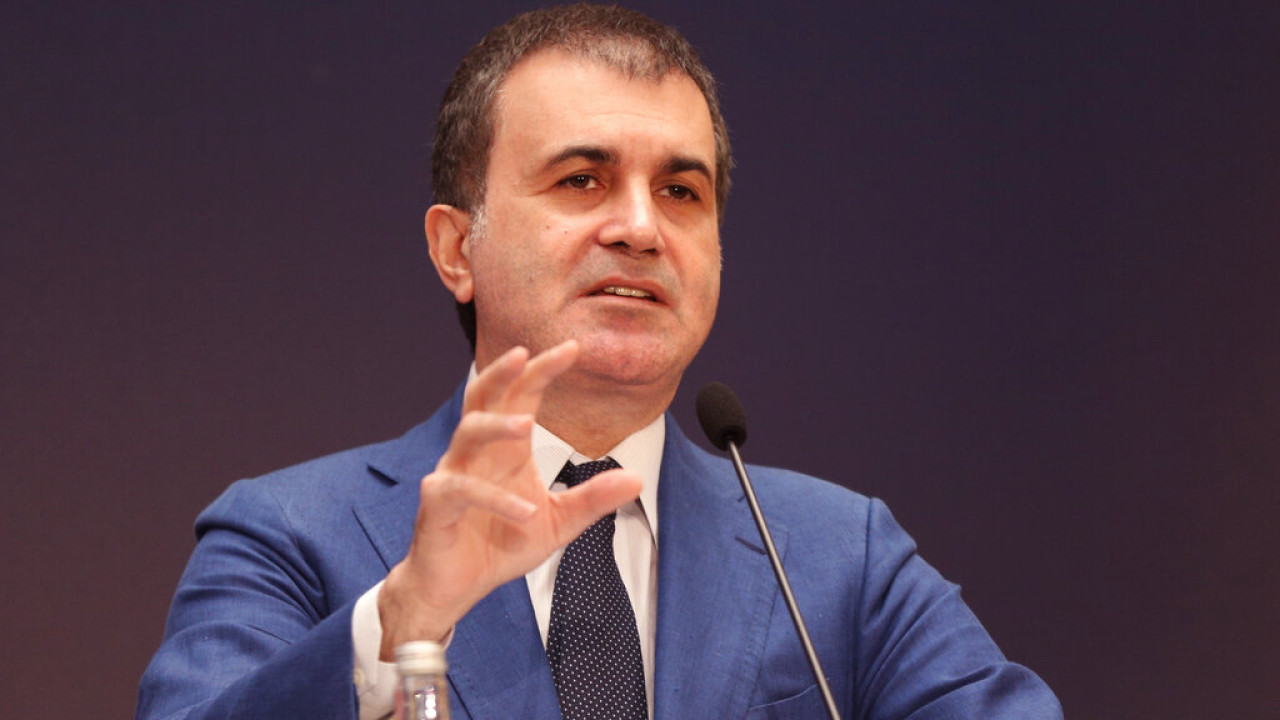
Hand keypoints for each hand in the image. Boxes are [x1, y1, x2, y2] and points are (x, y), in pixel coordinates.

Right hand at [377, 340, 642, 658]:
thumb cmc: (499, 545)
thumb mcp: (559, 523)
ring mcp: (454, 475)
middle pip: (484, 397)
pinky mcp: (438, 505)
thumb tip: (637, 478)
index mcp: (506, 450)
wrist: (454, 587)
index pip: (522, 397)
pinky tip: (525, 510)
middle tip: (526, 353)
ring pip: (467, 433)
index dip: (542, 371)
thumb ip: (593, 499)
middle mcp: (478, 454)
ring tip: (527, 425)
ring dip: (496, 425)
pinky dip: (495, 499)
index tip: (572, 348)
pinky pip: (462, 490)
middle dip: (504, 373)